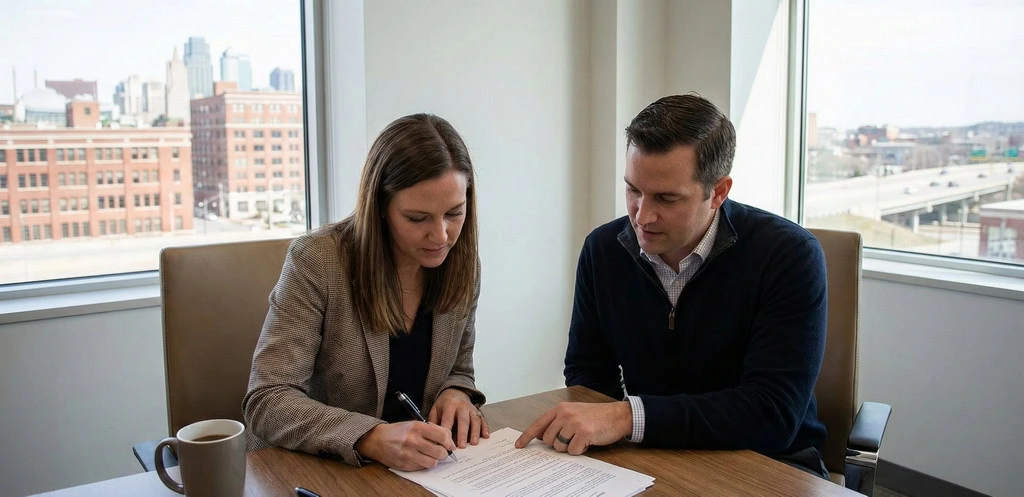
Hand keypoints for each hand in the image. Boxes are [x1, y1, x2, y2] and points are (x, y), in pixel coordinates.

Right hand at [354, 421, 455, 470]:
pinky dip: (424, 464)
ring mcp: (408, 454)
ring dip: (435, 460)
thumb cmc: (398, 431)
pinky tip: (420, 458)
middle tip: (442, 451)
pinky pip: (422, 468)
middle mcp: (413, 441)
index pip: (443, 435)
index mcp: (417, 427)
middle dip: (444, 453)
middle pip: (440, 452)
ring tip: (431, 455)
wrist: (378, 440)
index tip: (450, 444)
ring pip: (433, 462)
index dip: (449, 441)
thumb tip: (448, 439)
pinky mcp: (405, 465)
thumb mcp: (414, 424)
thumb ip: (431, 430)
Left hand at [429, 388, 489, 447]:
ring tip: (474, 443)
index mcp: (449, 406)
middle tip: (461, 446)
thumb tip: (433, 439)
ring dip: (475, 432)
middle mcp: (462, 407)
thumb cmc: (444, 405)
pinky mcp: (478, 412)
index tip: (446, 445)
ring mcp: (472, 409)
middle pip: (463, 420)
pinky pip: (483, 420)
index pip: (448, 420)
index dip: (447, 433)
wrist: (455, 392)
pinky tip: (485, 436)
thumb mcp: (435, 410)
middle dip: (462, 434)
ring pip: (475, 420)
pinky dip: (485, 428)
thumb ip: (434, 423)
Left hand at [514, 401, 631, 454]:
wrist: (618, 415)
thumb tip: (539, 435)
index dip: (527, 436)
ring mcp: (574, 423)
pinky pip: (573, 451)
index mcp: (560, 409)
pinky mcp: (584, 432)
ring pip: (559, 446)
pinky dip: (580, 450)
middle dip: (557, 444)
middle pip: (547, 439)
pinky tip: (588, 442)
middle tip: (571, 439)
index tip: (519, 445)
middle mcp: (565, 414)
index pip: (538, 424)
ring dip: (569, 447)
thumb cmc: (596, 416)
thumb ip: (557, 422)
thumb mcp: (574, 413)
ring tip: (581, 438)